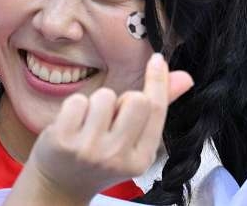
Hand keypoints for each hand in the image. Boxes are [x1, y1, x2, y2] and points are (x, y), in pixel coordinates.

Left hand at [20, 53, 193, 203]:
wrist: (61, 187)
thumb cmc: (99, 159)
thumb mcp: (132, 142)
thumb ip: (157, 109)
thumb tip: (186, 77)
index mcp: (141, 159)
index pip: (156, 109)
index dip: (158, 80)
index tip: (157, 59)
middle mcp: (117, 158)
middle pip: (135, 99)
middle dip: (123, 99)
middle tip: (111, 118)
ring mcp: (89, 150)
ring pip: (105, 96)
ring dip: (96, 104)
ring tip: (89, 124)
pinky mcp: (64, 141)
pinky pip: (78, 101)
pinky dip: (75, 107)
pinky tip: (72, 126)